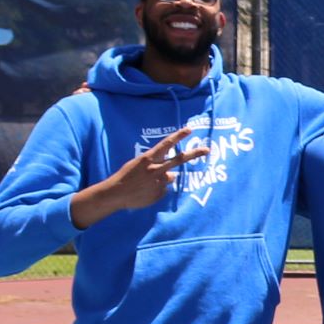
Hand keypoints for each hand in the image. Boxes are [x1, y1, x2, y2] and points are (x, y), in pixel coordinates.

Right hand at [85, 124, 207, 217]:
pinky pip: (163, 189)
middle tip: (207, 149)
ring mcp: (159, 182)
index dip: (178, 136)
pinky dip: (157, 190)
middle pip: (179, 159)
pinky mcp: (160, 193)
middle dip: (194, 154)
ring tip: (146, 183)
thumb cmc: (126, 177)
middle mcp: (156, 168)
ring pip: (171, 176)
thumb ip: (156, 166)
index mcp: (148, 158)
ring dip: (163, 178)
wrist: (116, 193)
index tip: (189, 129)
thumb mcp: (139, 165)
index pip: (166, 144)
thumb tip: (172, 175)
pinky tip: (145, 191)